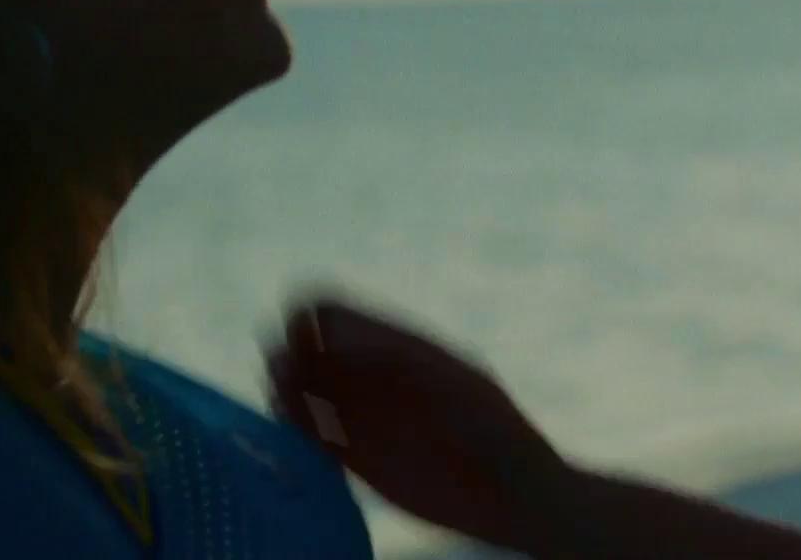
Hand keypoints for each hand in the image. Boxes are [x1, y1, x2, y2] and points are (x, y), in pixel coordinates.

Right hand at [263, 296, 573, 553]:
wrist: (514, 489)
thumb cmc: (488, 425)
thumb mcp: (439, 380)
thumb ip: (384, 359)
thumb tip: (325, 339)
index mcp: (390, 341)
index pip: (324, 310)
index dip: (303, 319)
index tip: (301, 340)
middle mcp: (369, 375)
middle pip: (299, 348)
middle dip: (287, 359)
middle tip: (294, 381)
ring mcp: (361, 417)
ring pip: (296, 393)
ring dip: (287, 398)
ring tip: (300, 412)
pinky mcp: (356, 460)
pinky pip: (307, 438)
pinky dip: (299, 435)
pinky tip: (314, 439)